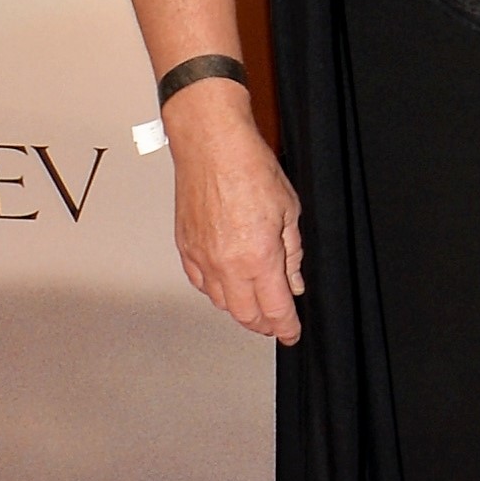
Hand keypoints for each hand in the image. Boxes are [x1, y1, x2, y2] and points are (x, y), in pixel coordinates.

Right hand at [165, 84, 304, 344]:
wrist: (211, 146)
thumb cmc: (250, 169)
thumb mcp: (288, 212)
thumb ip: (292, 254)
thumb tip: (294, 283)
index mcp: (258, 258)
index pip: (274, 309)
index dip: (286, 327)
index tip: (292, 334)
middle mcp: (226, 265)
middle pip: (245, 314)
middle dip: (263, 324)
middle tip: (276, 323)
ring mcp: (202, 258)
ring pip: (221, 303)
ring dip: (240, 310)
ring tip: (255, 307)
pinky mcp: (185, 248)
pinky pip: (200, 284)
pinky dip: (216, 292)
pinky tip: (226, 288)